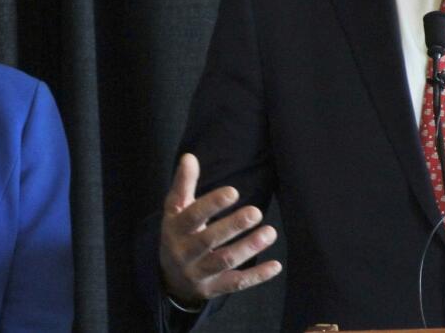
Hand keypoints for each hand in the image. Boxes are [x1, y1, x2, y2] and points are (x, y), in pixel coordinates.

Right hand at [159, 153, 282, 304]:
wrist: (169, 278)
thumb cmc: (178, 233)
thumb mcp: (176, 210)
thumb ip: (184, 184)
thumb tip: (189, 157)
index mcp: (175, 229)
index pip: (193, 216)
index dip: (212, 204)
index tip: (234, 192)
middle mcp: (185, 253)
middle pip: (209, 240)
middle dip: (233, 226)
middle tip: (256, 212)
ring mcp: (199, 273)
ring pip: (225, 261)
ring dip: (248, 248)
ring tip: (270, 232)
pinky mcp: (214, 288)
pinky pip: (236, 283)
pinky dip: (256, 276)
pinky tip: (276, 265)